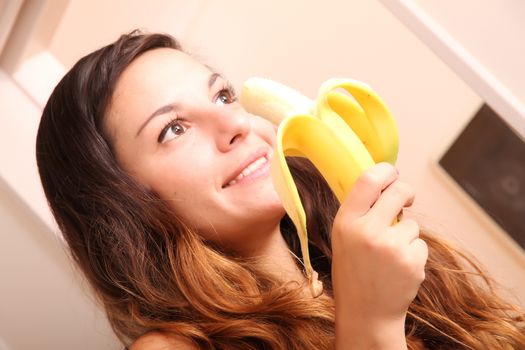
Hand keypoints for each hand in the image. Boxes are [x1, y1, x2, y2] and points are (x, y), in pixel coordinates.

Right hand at [331, 163, 427, 348]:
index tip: (392, 173)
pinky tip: (398, 268)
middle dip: (406, 192)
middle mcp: (368, 231)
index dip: (385, 170)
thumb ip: (359, 212)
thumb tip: (384, 183)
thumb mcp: (343, 238)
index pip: (368, 180)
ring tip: (389, 256)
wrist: (366, 313)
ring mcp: (392, 246)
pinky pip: (420, 244)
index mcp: (346, 223)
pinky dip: (413, 253)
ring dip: (406, 234)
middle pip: (399, 191)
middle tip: (406, 199)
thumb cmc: (353, 271)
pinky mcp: (412, 261)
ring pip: (412, 223)